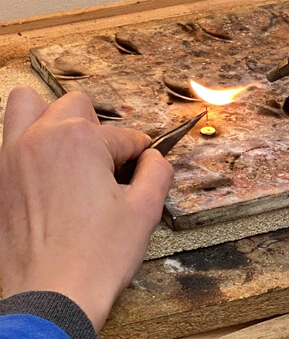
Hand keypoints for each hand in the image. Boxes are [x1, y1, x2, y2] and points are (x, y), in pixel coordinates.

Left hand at [0, 87, 172, 329]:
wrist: (51, 297)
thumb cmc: (96, 256)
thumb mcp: (145, 210)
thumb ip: (158, 172)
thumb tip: (155, 159)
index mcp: (80, 140)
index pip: (123, 135)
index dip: (141, 153)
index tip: (144, 168)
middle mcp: (40, 138)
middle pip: (76, 106)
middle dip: (99, 129)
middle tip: (109, 162)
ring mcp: (10, 156)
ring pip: (28, 105)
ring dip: (53, 118)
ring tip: (70, 150)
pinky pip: (8, 139)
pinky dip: (29, 142)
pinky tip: (47, 173)